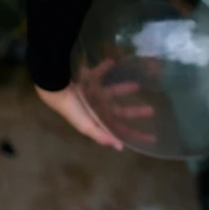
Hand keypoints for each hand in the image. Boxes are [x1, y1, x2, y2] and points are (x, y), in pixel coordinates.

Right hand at [36, 58, 154, 149]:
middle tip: (152, 111)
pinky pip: (99, 72)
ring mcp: (95, 92)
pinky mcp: (89, 79)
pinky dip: (104, 67)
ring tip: (137, 85)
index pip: (121, 130)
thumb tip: (119, 147)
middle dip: (135, 112)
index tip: (152, 138)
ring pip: (114, 91)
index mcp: (100, 119)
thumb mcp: (87, 125)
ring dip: (125, 88)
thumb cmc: (72, 108)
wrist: (55, 89)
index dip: (135, 135)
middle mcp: (99, 107)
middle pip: (121, 111)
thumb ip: (102, 134)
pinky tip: (112, 62)